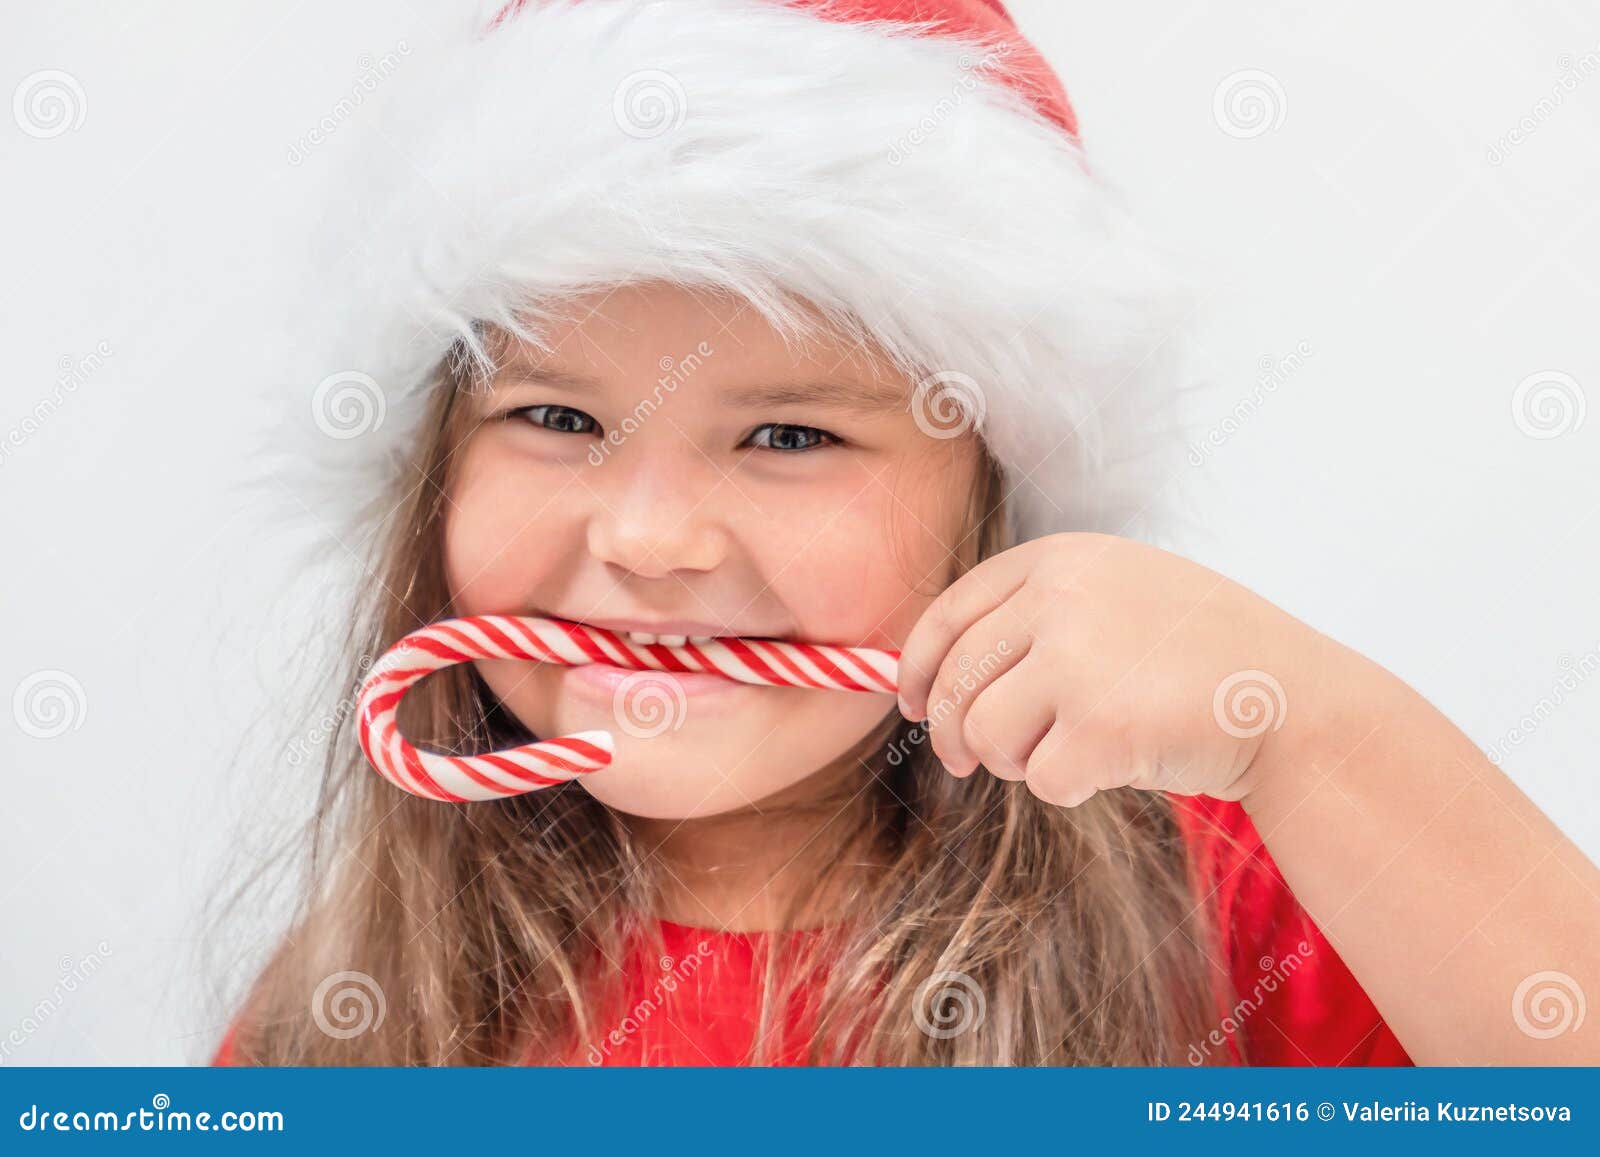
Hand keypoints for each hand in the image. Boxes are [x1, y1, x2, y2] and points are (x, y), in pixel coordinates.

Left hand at [894, 532, 1374, 806]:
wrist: (1295, 701)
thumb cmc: (1204, 655)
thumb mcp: (1119, 593)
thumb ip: (1037, 612)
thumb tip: (933, 679)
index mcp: (1060, 558)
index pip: (950, 612)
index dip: (918, 667)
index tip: (913, 704)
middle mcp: (1061, 596)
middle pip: (956, 682)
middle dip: (955, 734)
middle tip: (971, 761)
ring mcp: (1079, 659)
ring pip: (986, 735)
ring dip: (1017, 762)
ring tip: (1072, 751)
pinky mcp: (1100, 726)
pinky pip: (1039, 779)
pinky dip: (1070, 786)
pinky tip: (1117, 765)